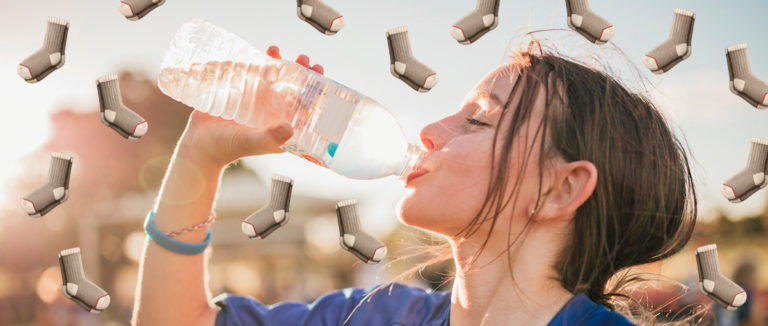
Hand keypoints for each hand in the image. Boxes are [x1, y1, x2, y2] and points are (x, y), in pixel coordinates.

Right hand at [179, 46, 324, 167]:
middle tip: (304, 59)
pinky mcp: (241, 92)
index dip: (314, 91)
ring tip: (276, 51)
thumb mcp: (251, 143)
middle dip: (300, 72)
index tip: (319, 75)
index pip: (304, 105)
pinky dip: (258, 62)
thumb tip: (290, 128)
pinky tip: (261, 53)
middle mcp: (272, 112)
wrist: (199, 144)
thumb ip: (270, 138)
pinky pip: (253, 74)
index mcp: (281, 125)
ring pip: (273, 78)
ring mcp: (257, 101)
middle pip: (291, 87)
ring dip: (279, 63)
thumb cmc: (227, 148)